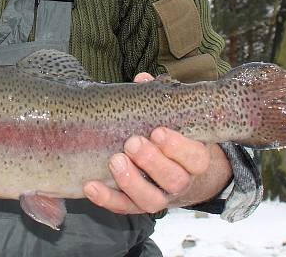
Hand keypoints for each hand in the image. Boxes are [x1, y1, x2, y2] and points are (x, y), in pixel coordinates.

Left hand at [83, 72, 229, 214]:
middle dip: (152, 161)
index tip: (158, 131)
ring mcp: (160, 196)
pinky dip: (107, 198)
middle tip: (133, 142)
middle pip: (173, 179)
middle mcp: (180, 181)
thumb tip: (142, 79)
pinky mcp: (137, 206)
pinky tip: (91, 185)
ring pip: (151, 200)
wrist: (180, 173)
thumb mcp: (172, 119)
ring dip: (131, 182)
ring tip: (115, 161)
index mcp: (194, 159)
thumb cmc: (172, 138)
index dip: (178, 147)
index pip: (195, 158)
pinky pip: (124, 207)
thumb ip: (158, 99)